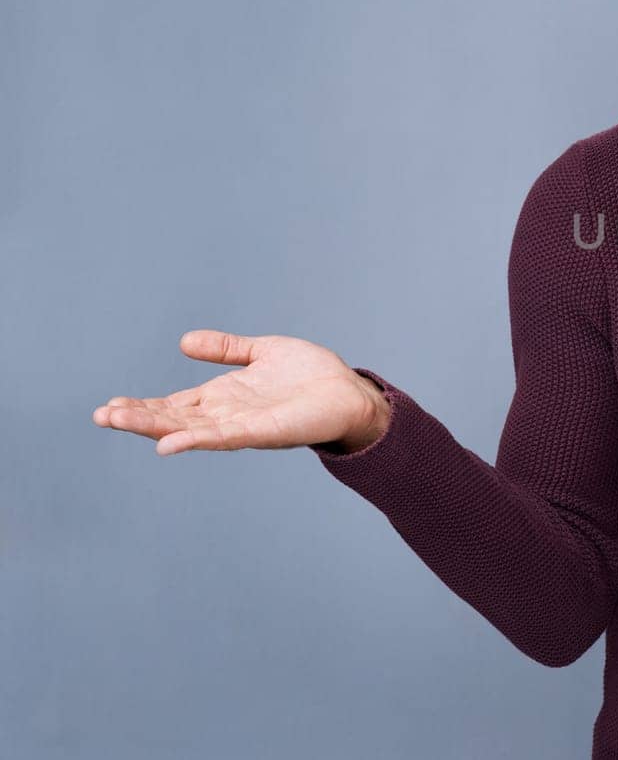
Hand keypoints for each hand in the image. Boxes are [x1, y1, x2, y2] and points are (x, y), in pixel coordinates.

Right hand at [92, 330, 386, 455]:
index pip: (174, 404)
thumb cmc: (312, 375)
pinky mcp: (262, 431)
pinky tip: (168, 443)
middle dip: (137, 418)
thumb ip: (225, 348)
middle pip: (173, 418)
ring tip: (117, 421)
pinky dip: (195, 440)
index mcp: (224, 396)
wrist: (350, 392)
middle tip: (100, 416)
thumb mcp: (261, 351)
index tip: (109, 406)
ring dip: (153, 427)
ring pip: (189, 429)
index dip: (143, 406)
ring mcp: (242, 425)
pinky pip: (223, 436)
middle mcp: (227, 414)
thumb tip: (184, 341)